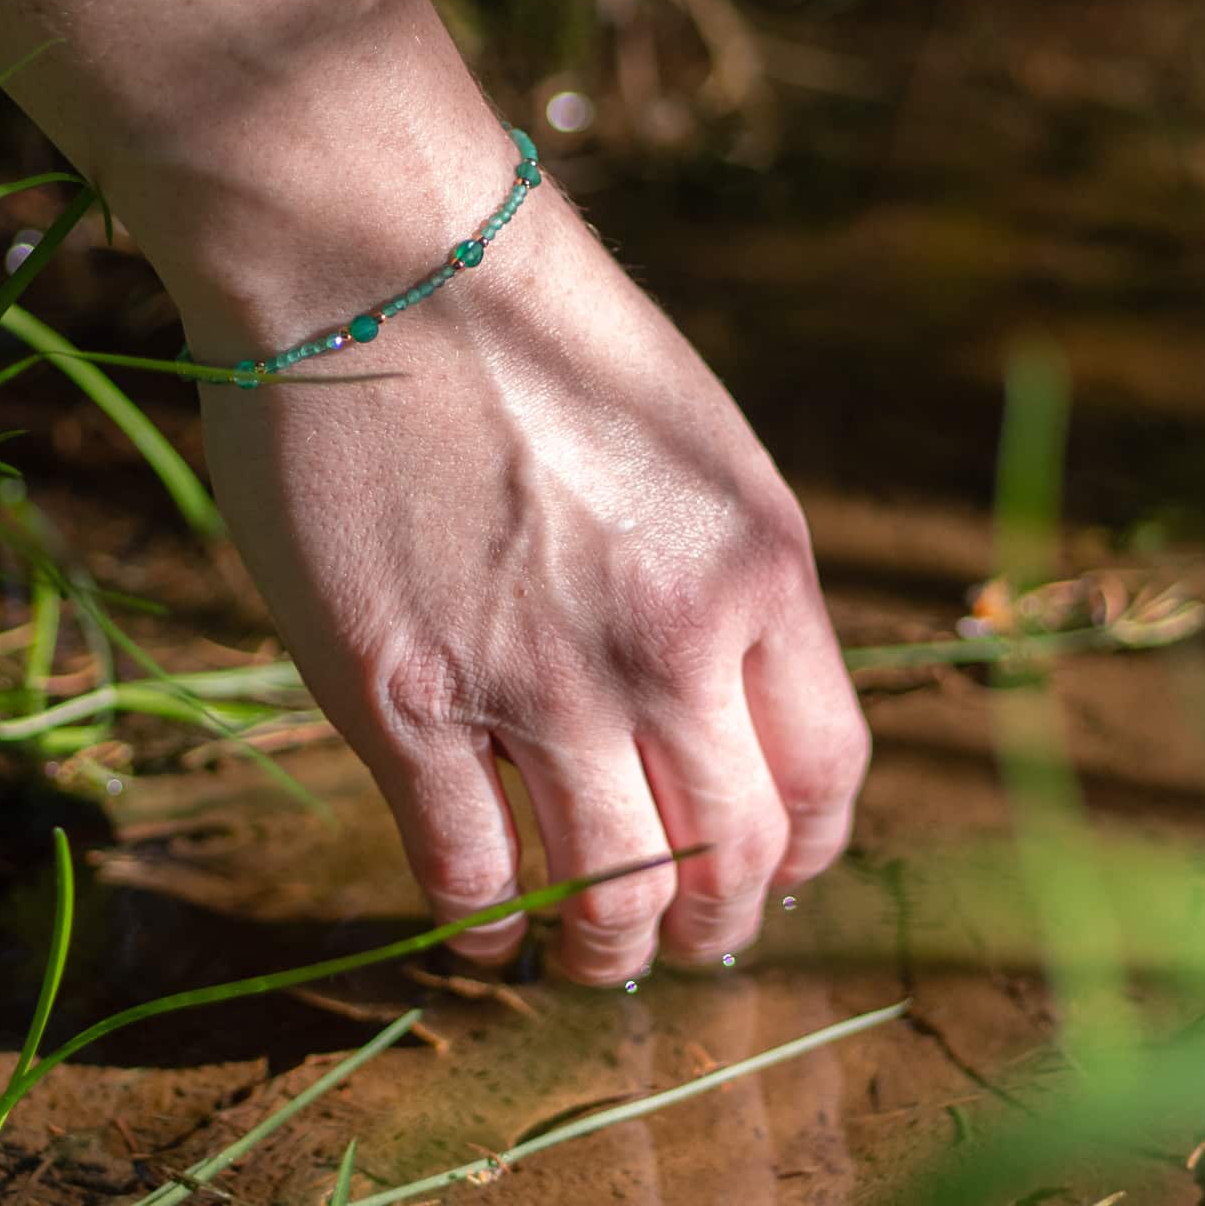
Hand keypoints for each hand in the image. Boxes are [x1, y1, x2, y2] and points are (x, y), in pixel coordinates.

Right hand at [195, 182, 870, 985]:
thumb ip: (725, 570)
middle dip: (710, 926)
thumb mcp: (692, 437)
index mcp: (759, 567)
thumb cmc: (531, 323)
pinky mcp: (403, 695)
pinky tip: (475, 934)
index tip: (768, 875)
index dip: (802, 854)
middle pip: (730, 854)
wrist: (376, 246)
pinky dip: (480, 929)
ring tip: (579, 959)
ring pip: (606, 892)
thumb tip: (723, 694)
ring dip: (601, 952)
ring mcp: (535, 678)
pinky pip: (465, 871)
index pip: (828, 774)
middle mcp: (669, 642)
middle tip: (677, 944)